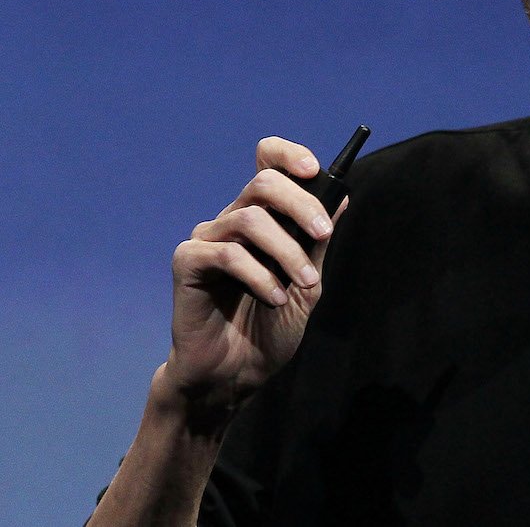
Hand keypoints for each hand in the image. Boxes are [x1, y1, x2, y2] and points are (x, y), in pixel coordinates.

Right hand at [160, 138, 343, 418]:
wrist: (236, 374)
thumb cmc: (270, 328)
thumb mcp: (308, 282)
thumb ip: (318, 241)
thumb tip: (342, 196)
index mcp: (263, 217)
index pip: (266, 162)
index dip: (288, 155)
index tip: (316, 168)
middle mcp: (232, 220)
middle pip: (263, 182)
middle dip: (301, 204)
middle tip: (324, 235)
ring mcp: (207, 239)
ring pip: (250, 218)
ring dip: (287, 251)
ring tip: (304, 284)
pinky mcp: (187, 263)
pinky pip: (226, 253)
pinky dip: (259, 274)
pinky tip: (274, 298)